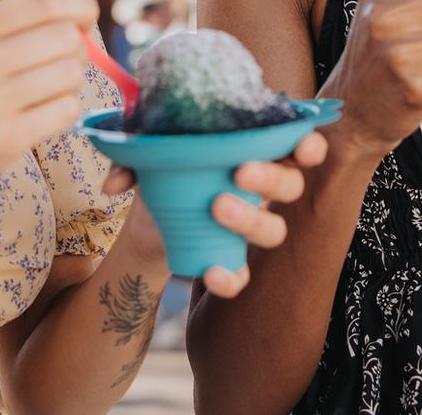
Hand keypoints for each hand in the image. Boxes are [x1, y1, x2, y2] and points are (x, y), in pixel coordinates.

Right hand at [0, 0, 95, 248]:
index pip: (43, 1)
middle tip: (61, 66)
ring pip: (69, 74)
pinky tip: (41, 120)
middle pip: (64, 35)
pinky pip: (64, 112)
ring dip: (69, 86)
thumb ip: (5, 19)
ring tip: (46, 96)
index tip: (83, 20)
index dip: (78, 5)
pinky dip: (63, 114)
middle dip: (77, 49)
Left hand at [102, 131, 328, 295]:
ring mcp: (249, 226)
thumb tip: (112, 183)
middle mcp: (261, 188)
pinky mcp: (231, 259)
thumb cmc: (164, 168)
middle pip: (291, 186)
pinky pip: (243, 276)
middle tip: (240, 171)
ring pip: (275, 230)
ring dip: (251, 219)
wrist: (147, 219)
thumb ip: (131, 157)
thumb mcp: (147, 153)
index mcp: (253, 150)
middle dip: (272, 178)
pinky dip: (231, 277)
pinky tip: (212, 271)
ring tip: (217, 207)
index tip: (302, 145)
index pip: (297, 145)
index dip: (309, 145)